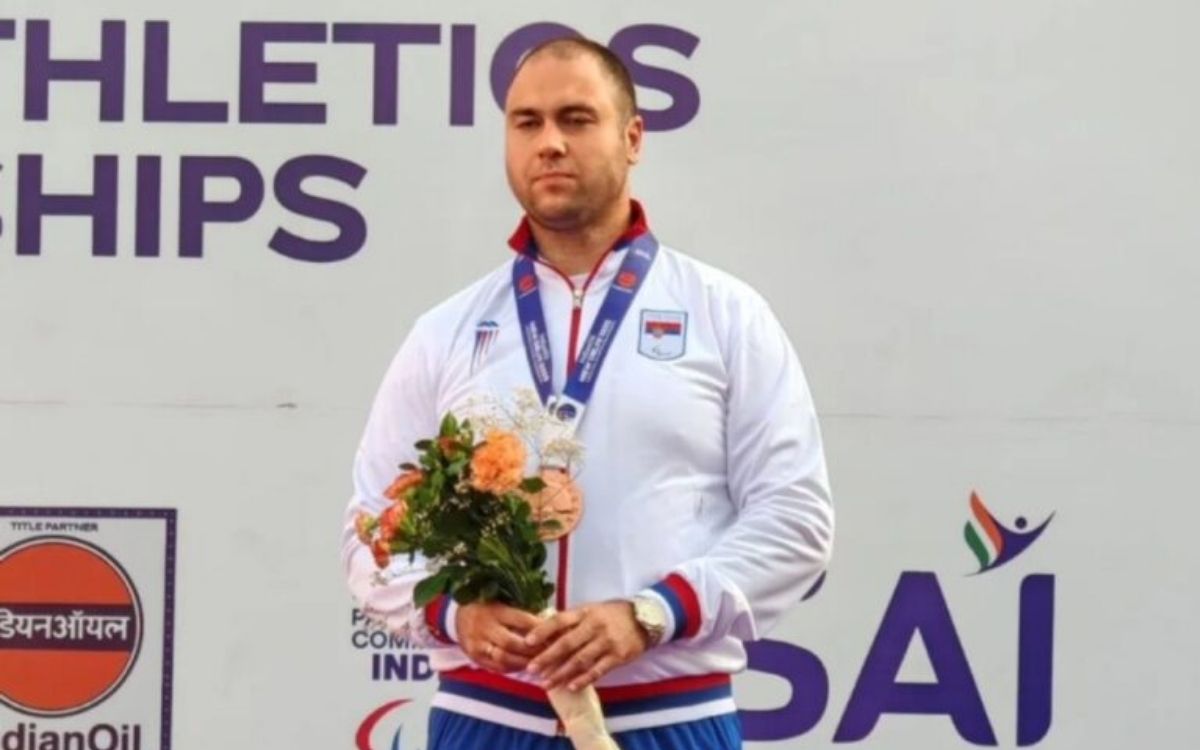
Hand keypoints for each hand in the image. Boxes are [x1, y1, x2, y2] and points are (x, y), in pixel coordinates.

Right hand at [456, 601, 543, 673]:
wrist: (457, 616)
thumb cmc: (486, 607)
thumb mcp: (502, 601)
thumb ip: (521, 611)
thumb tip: (548, 619)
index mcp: (494, 610)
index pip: (521, 620)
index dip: (540, 628)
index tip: (555, 633)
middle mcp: (485, 628)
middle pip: (513, 643)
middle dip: (533, 649)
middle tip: (550, 652)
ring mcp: (478, 644)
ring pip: (505, 658)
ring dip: (525, 662)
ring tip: (540, 662)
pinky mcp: (475, 658)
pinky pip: (497, 667)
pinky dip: (514, 668)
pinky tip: (525, 666)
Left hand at [525, 601, 649, 690]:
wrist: (644, 620)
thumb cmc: (610, 615)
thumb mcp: (591, 610)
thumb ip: (571, 621)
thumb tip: (543, 631)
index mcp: (585, 613)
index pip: (560, 620)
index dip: (543, 631)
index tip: (527, 642)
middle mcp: (594, 626)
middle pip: (567, 643)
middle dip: (547, 657)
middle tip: (531, 669)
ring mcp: (607, 642)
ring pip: (580, 660)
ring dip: (561, 673)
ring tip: (546, 683)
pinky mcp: (617, 657)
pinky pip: (598, 671)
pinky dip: (583, 680)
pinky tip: (570, 687)